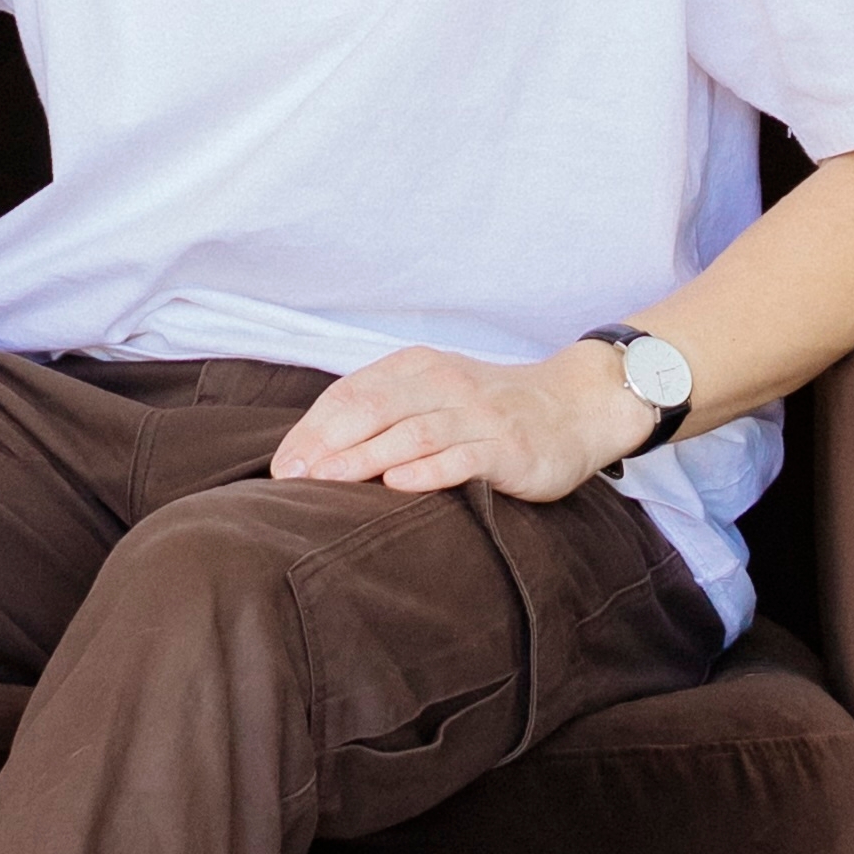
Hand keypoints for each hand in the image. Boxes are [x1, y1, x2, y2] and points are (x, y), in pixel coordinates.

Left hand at [269, 339, 645, 502]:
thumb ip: (383, 413)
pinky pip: (462, 457)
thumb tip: (314, 453)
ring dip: (365, 458)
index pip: (351, 394)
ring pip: (410, 433)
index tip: (280, 468)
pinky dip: (427, 471)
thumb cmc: (488, 410)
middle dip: (327, 445)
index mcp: (416, 368)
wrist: (573, 406)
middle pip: (373, 410)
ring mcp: (477, 415)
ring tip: (327, 484)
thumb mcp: (432, 396)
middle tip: (290, 481)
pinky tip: (398, 486)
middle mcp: (443, 384)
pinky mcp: (507, 448)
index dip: (312, 430)